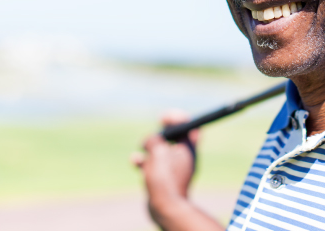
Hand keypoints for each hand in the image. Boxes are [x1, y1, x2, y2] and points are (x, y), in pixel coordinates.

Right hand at [133, 110, 219, 229]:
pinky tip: (135, 161)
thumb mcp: (158, 151)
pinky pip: (152, 165)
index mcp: (189, 149)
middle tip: (153, 132)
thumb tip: (150, 140)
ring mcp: (173, 169)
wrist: (164, 207)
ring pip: (161, 150)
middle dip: (161, 132)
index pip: (189, 126)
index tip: (165, 117)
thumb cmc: (164, 178)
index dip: (178, 118)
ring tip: (142, 148)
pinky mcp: (163, 179)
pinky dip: (143, 161)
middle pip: (175, 137)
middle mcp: (184, 158)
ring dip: (148, 147)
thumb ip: (154, 139)